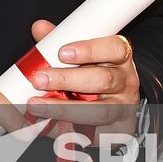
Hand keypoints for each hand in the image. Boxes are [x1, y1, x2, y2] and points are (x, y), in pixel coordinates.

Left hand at [24, 20, 141, 133]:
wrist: (113, 112)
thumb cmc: (93, 75)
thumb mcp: (81, 56)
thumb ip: (60, 41)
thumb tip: (40, 28)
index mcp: (119, 57)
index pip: (114, 48)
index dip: (89, 49)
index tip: (62, 53)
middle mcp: (126, 81)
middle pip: (103, 79)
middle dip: (68, 79)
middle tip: (39, 79)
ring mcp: (123, 108)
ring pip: (100, 110)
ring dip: (65, 108)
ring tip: (36, 106)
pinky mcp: (116, 132)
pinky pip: (92, 134)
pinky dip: (67, 130)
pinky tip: (47, 125)